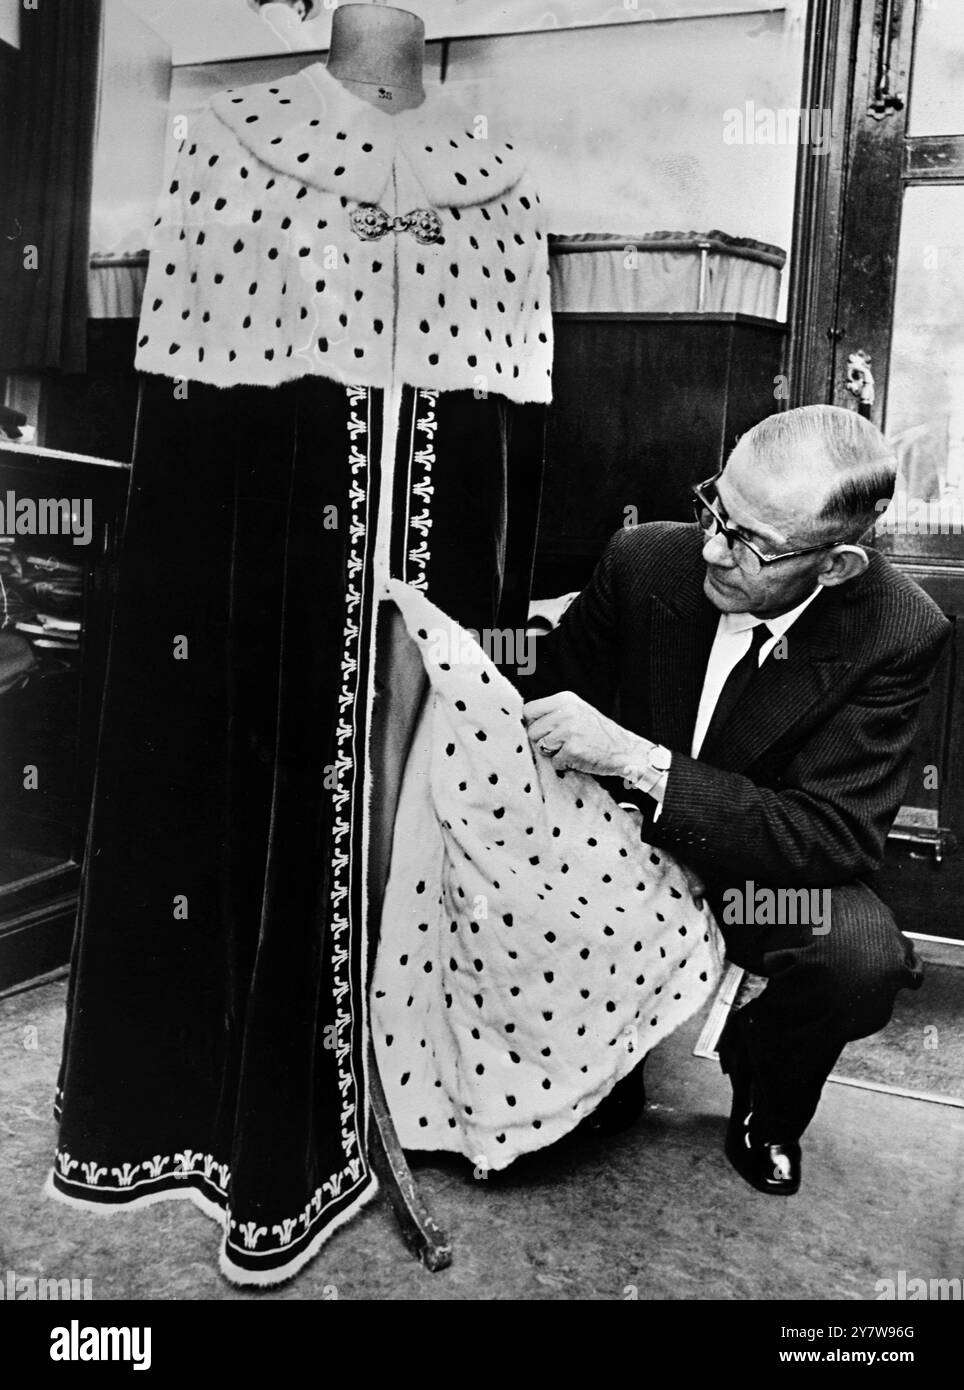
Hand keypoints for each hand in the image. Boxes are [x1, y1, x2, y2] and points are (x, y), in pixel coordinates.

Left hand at [523, 691, 646, 777]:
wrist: (626, 750)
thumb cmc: (599, 734)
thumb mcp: (577, 711)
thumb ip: (554, 713)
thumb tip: (524, 723)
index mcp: (565, 699)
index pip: (529, 710)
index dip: (532, 724)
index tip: (542, 732)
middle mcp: (565, 711)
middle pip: (532, 731)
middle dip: (543, 741)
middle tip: (562, 744)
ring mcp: (569, 730)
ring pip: (541, 747)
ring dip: (554, 753)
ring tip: (573, 749)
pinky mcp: (572, 749)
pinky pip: (555, 761)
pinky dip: (565, 764)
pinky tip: (580, 758)